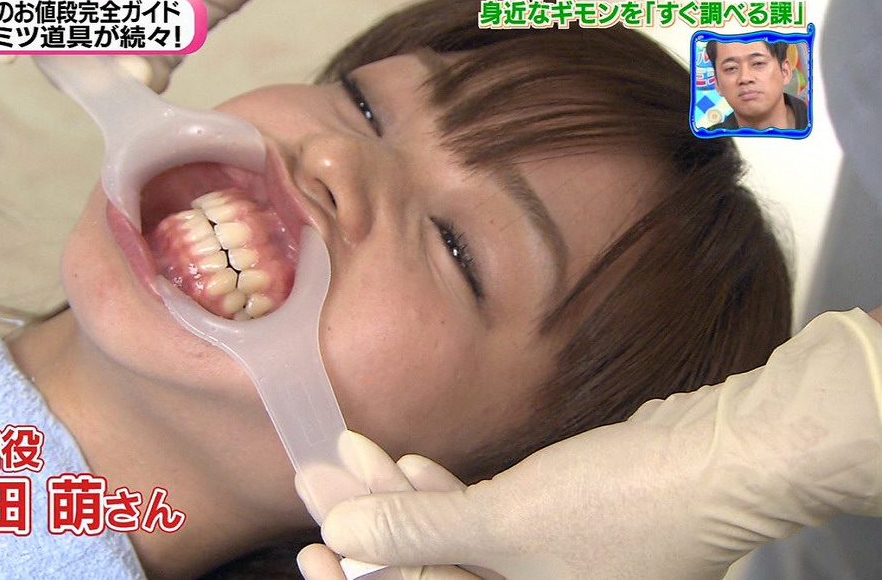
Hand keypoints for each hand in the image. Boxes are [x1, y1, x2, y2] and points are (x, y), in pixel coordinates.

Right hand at [0, 0, 294, 89]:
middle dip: (63, 53)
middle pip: (52, 28)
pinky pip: (151, 62)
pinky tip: (151, 79)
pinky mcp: (179, 22)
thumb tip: (44, 20)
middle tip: (85, 68)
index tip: (4, 53)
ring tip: (133, 77)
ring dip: (109, 73)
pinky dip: (147, 78)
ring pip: (102, 54)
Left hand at [310, 309, 881, 578]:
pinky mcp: (553, 527)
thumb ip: (415, 532)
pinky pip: (482, 519)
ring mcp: (541, 567)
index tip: (306, 553)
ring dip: (400, 499)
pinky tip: (408, 461)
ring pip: (450, 540)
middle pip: (424, 571)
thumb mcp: (503, 522)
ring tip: (350, 454)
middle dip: (367, 528)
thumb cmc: (619, 505)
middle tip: (315, 484)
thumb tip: (335, 541)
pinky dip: (445, 492)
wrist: (715, 461)